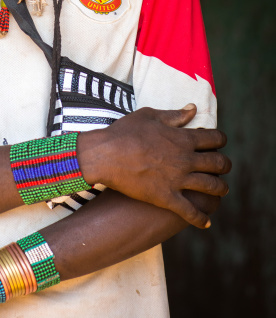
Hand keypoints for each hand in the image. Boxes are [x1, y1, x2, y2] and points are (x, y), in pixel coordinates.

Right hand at [78, 104, 230, 228]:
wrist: (106, 155)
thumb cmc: (124, 132)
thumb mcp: (149, 116)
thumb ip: (174, 115)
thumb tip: (192, 109)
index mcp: (182, 138)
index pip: (214, 139)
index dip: (220, 140)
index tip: (219, 142)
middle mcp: (185, 159)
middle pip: (218, 164)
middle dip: (225, 165)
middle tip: (224, 167)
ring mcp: (178, 180)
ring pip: (211, 187)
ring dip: (221, 189)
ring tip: (221, 190)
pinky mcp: (166, 198)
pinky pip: (190, 211)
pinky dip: (201, 218)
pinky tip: (206, 222)